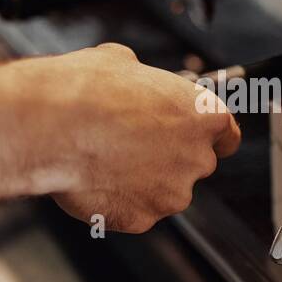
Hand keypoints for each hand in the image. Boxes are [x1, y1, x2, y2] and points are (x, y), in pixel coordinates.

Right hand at [1, 43, 240, 232]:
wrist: (54, 126)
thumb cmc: (87, 91)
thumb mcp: (121, 62)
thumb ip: (143, 81)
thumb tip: (132, 80)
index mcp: (203, 114)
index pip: (227, 134)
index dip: (207, 136)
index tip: (194, 137)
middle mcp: (197, 157)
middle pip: (194, 164)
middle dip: (167, 158)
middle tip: (130, 145)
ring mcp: (172, 193)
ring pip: (164, 192)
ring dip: (142, 182)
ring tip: (105, 160)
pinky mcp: (143, 219)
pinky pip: (135, 212)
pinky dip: (118, 202)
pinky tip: (94, 180)